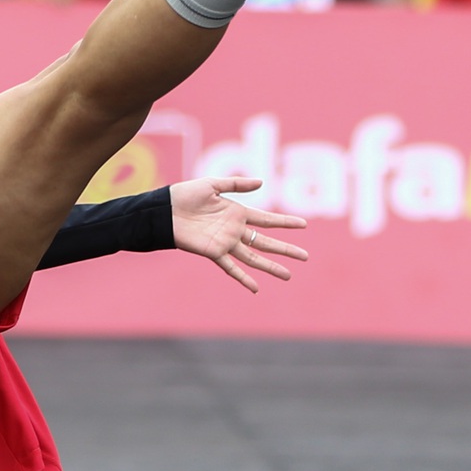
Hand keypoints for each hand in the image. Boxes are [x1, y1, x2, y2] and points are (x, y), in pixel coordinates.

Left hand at [169, 177, 307, 293]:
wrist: (165, 210)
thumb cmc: (185, 195)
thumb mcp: (212, 184)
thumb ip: (237, 184)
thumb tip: (262, 182)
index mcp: (237, 212)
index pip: (267, 220)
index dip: (285, 222)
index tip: (304, 225)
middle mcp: (235, 230)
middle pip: (266, 242)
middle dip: (286, 249)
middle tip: (305, 256)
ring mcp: (225, 242)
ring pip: (254, 257)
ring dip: (271, 266)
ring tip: (288, 275)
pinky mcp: (213, 252)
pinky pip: (230, 268)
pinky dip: (243, 278)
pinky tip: (256, 288)